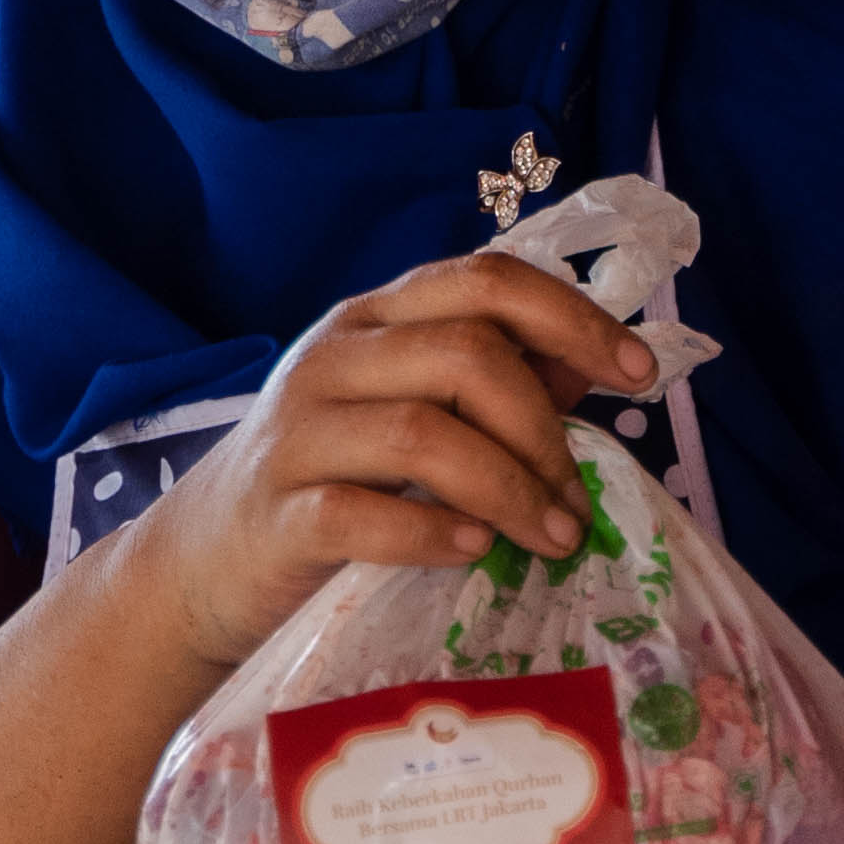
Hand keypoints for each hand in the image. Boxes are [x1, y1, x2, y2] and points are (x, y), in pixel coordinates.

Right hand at [123, 250, 654, 669]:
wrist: (205, 562)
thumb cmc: (331, 482)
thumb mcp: (410, 416)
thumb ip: (497, 384)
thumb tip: (596, 366)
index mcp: (376, 320)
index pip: (485, 280)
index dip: (574, 318)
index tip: (639, 376)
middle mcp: (334, 357)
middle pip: (463, 354)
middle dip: (543, 428)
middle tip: (577, 498)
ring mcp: (299, 432)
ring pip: (422, 432)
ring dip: (510, 488)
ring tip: (554, 537)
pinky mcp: (279, 512)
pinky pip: (362, 512)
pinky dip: (432, 531)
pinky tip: (473, 549)